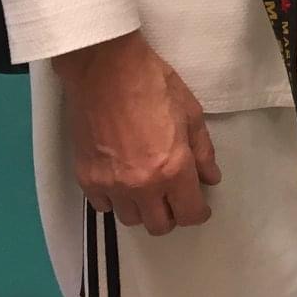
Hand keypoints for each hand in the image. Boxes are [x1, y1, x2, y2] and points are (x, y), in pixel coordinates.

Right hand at [53, 32, 220, 235]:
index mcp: (172, 168)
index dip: (198, 213)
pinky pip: (104, 206)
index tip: (199, 205)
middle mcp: (141, 185)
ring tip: (148, 186)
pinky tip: (122, 179)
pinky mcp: (86, 178)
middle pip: (159, 225)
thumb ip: (202, 152)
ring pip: (130, 219)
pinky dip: (115, 199)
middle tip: (174, 195)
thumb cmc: (153, 83)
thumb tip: (210, 178)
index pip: (189, 214)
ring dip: (143, 208)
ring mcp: (111, 184)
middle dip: (172, 214)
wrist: (105, 70)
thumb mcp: (191, 113)